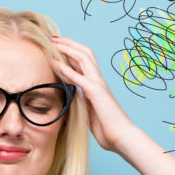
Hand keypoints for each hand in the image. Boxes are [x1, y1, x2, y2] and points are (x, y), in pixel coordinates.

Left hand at [51, 36, 134, 152]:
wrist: (121, 137)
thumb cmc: (107, 129)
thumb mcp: (90, 112)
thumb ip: (83, 102)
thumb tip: (74, 99)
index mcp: (96, 85)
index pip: (84, 62)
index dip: (71, 52)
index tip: (57, 46)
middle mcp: (98, 81)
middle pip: (85, 53)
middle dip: (69, 43)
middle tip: (53, 37)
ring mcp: (98, 84)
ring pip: (84, 58)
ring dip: (68, 48)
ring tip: (53, 42)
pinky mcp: (96, 92)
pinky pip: (78, 76)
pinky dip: (65, 68)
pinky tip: (54, 62)